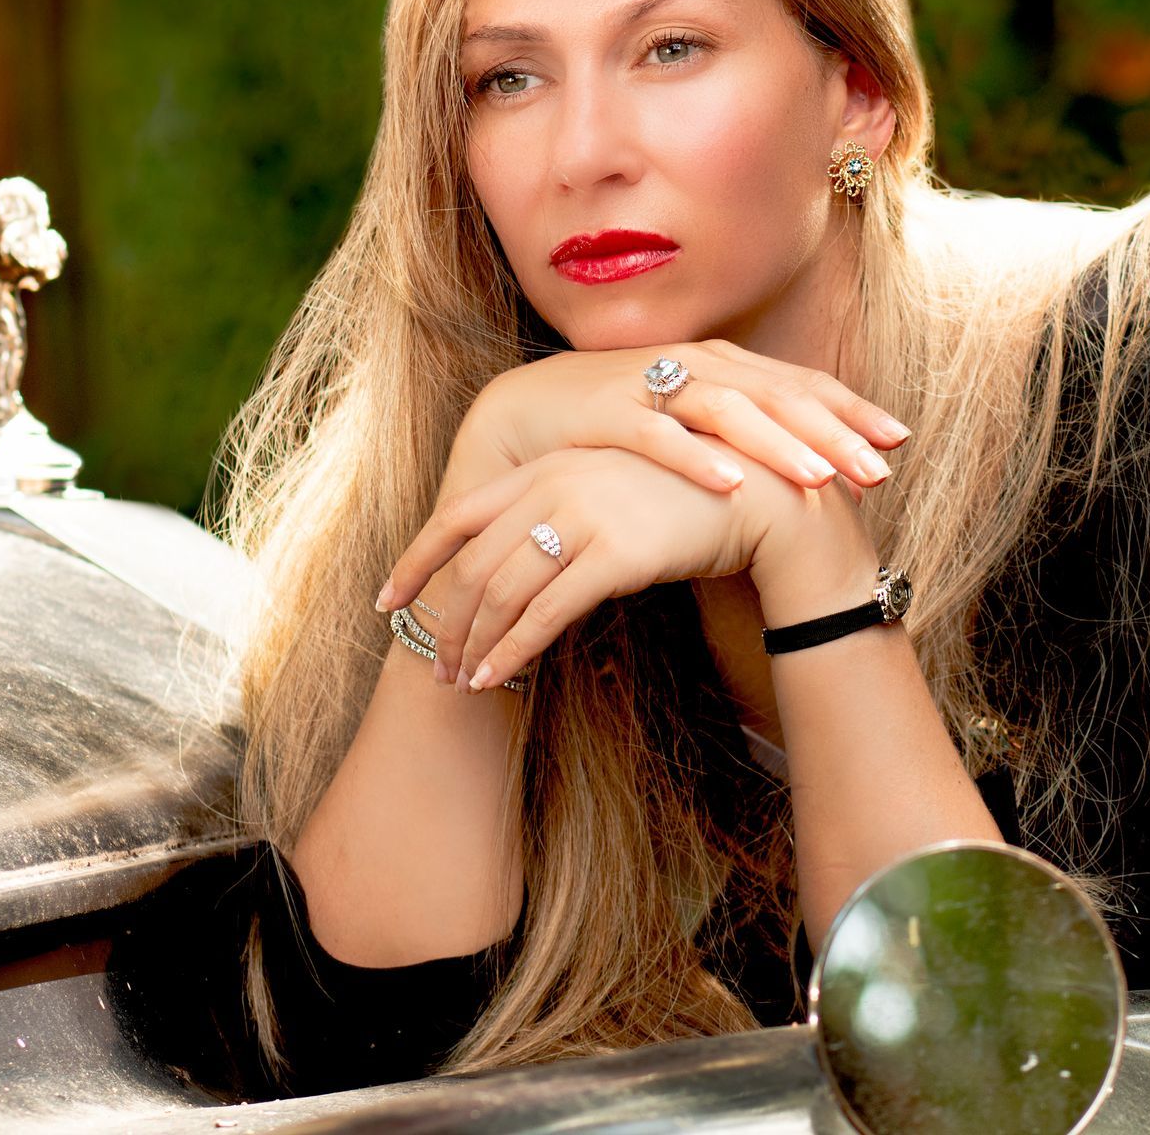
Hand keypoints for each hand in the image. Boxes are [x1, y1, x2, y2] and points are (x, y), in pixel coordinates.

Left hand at [381, 441, 830, 691]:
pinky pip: (544, 613)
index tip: (389, 598)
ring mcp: (583, 516)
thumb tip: (522, 561)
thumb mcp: (614, 493)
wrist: (761, 498)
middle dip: (445, 621)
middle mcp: (555, 485)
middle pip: (472, 564)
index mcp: (547, 467)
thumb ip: (564, 513)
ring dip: (474, 645)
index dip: (417, 560)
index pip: (457, 516)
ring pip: (500, 592)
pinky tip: (495, 678)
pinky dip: (511, 651)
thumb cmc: (689, 500)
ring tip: (462, 682)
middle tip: (434, 664)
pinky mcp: (613, 554)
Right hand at [460, 340, 908, 496]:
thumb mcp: (689, 425)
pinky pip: (656, 437)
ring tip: (819, 477)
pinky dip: (694, 458)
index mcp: (719, 365)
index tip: (898, 440)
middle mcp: (691, 365)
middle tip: (878, 469)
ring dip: (776, 444)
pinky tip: (730, 482)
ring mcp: (647, 385)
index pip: (797, 383)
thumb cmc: (615, 427)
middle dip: (830, 432)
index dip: (849, 409)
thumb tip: (818, 470)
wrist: (519, 417)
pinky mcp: (603, 413)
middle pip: (775, 395)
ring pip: (726, 411)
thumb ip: (745, 436)